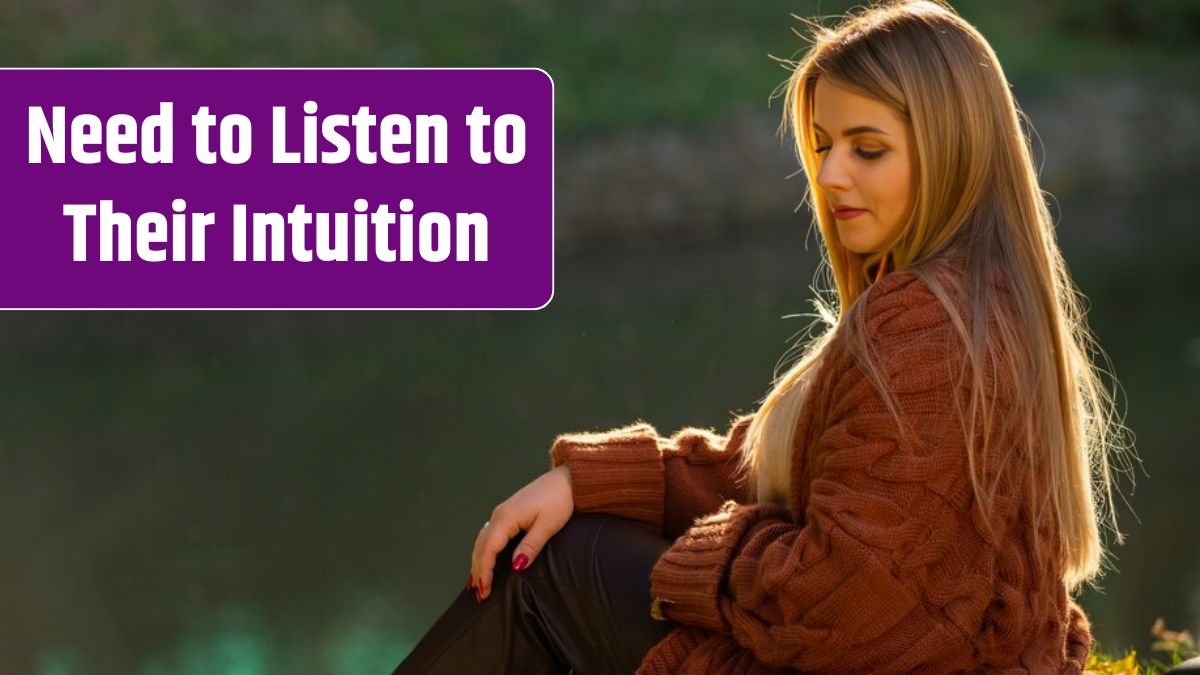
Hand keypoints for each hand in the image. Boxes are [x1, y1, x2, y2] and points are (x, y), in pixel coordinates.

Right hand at [469, 465, 573, 602]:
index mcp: (507, 517)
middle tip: (480, 594)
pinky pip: (489, 534)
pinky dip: (484, 550)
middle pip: (481, 546)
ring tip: (477, 583)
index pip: (488, 549)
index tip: (485, 590)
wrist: (567, 480)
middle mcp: (499, 514)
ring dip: (478, 561)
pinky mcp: (507, 513)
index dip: (485, 571)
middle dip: (478, 570)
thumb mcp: (548, 526)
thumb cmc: (559, 500)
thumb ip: (530, 546)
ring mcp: (502, 512)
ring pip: (482, 540)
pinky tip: (484, 560)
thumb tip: (516, 566)